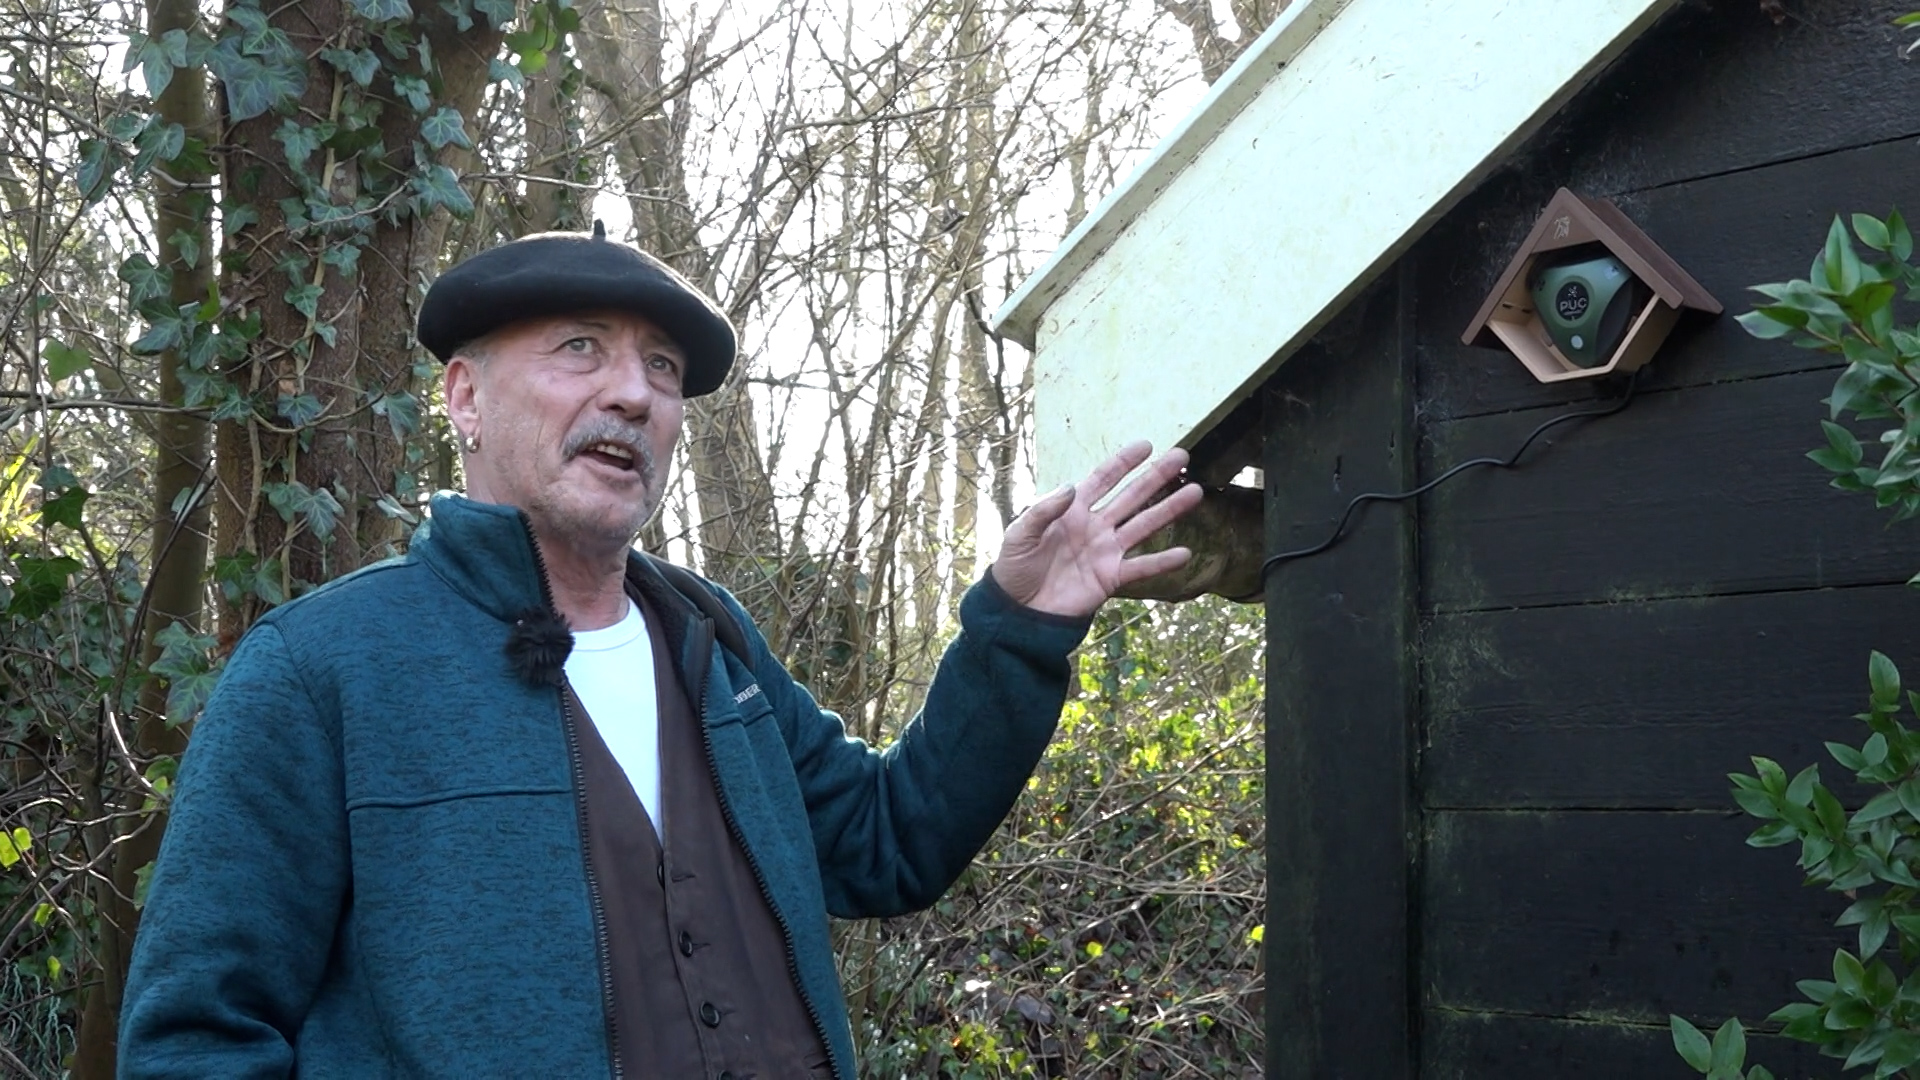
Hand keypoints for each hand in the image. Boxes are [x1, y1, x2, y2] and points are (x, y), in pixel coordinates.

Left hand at [991, 441, 1204, 617]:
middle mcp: (1095, 526)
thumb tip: (1071, 487)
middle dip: (1155, 476)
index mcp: (1071, 510)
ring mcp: (1106, 551)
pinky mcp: (1110, 577)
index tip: (1145, 445)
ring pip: (1143, 525)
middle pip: (1131, 496)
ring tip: (1195, 492)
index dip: (1122, 463)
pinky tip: (1185, 553)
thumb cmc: (1014, 568)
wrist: (1018, 611)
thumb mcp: (1019, 534)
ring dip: (1169, 509)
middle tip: (1182, 457)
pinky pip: (1140, 568)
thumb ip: (1043, 511)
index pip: (1102, 480)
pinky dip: (1162, 562)